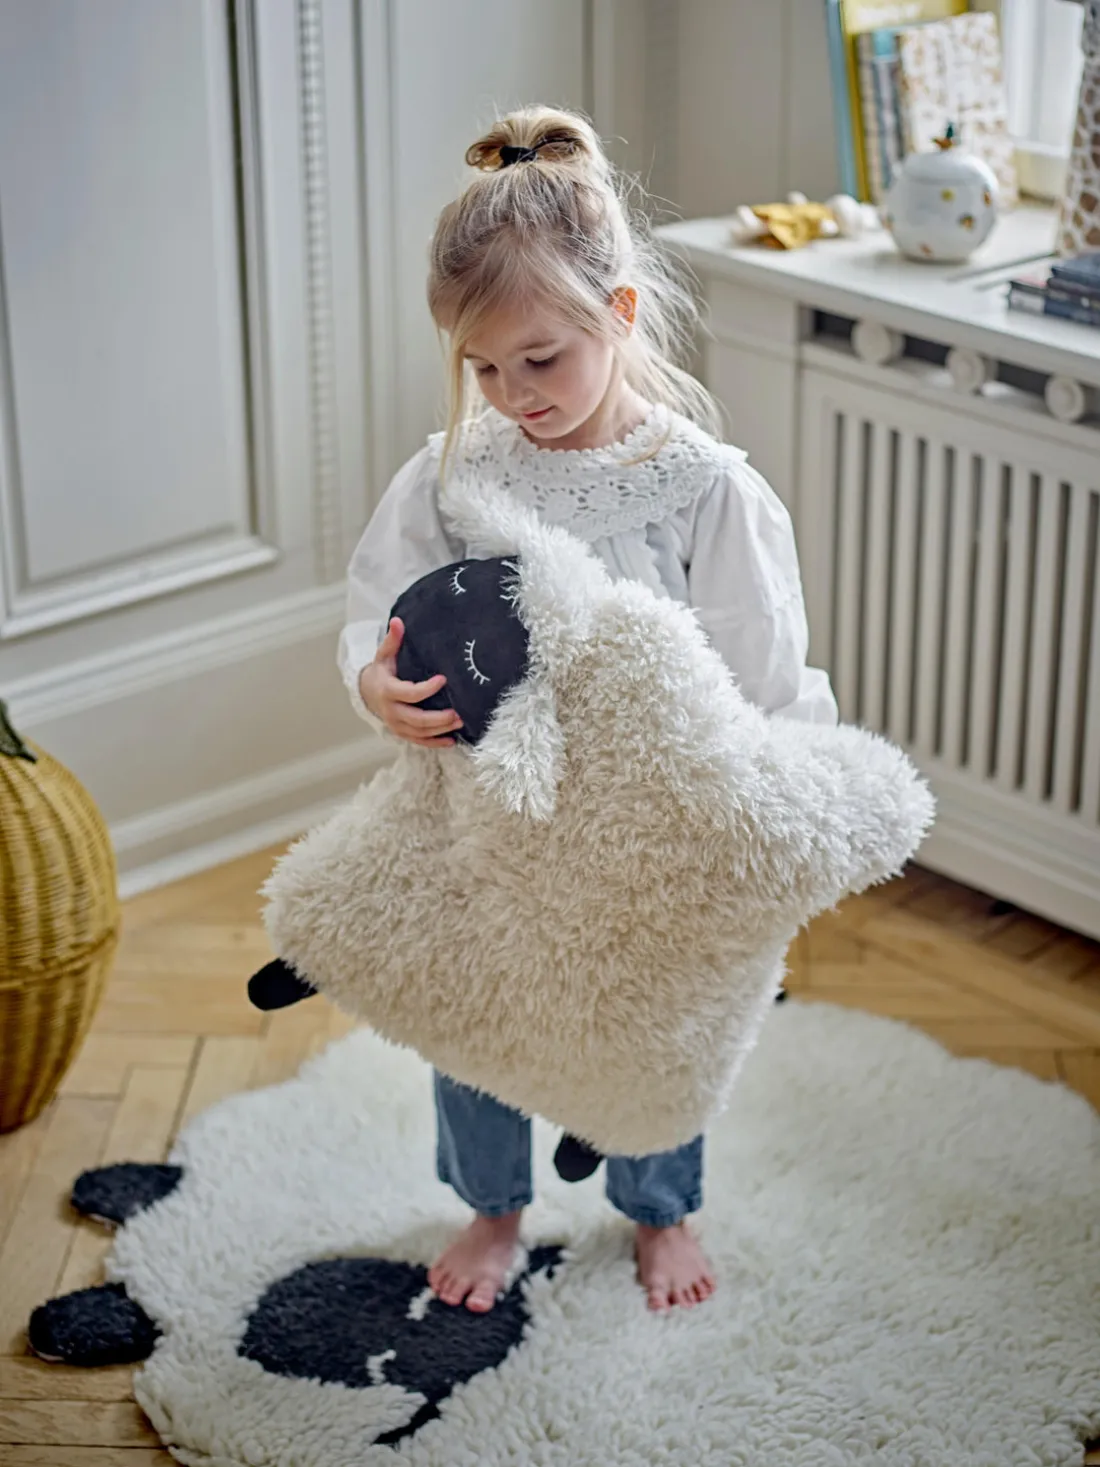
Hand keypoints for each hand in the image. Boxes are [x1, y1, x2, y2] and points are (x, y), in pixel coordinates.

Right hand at [358, 618, 462, 747]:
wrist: (367, 693)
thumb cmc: (381, 672)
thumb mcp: (384, 655)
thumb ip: (392, 640)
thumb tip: (398, 621)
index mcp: (388, 691)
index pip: (410, 693)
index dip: (427, 688)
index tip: (444, 679)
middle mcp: (392, 711)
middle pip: (417, 719)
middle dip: (439, 718)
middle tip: (459, 712)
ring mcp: (396, 725)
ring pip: (420, 732)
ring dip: (441, 730)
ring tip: (460, 722)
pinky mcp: (402, 733)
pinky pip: (419, 741)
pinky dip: (435, 742)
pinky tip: (451, 740)